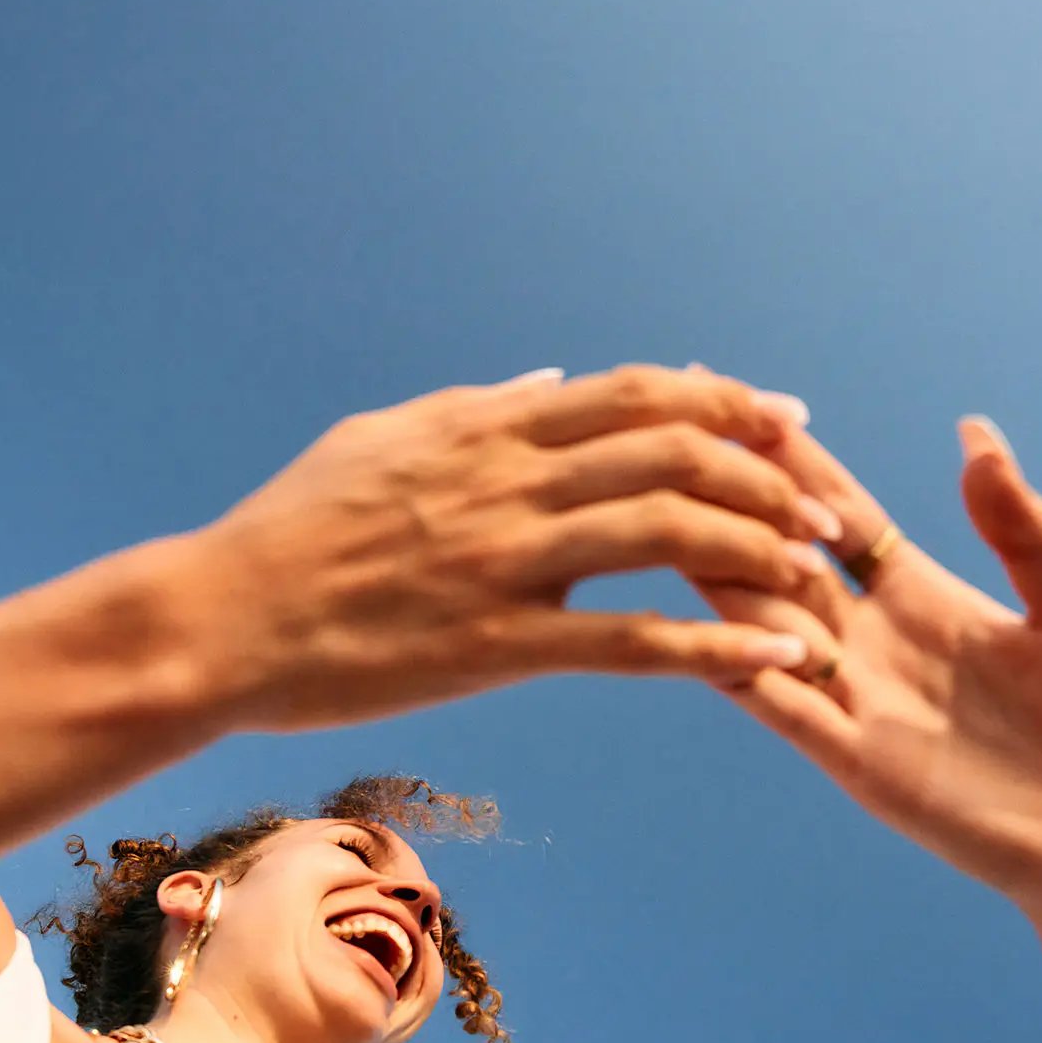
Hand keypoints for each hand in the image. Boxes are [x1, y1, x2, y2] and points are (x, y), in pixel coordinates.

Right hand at [185, 366, 836, 730]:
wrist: (216, 620)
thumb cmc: (290, 529)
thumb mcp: (381, 438)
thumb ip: (476, 407)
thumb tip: (549, 382)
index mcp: (484, 426)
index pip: (634, 392)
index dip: (725, 400)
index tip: (787, 419)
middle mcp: (506, 480)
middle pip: (672, 451)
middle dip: (766, 472)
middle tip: (824, 506)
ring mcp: (503, 561)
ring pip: (667, 532)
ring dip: (760, 546)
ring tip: (818, 575)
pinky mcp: (494, 646)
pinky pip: (631, 642)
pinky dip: (717, 648)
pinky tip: (776, 661)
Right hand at [701, 420, 1041, 932]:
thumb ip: (1022, 528)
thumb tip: (975, 431)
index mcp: (922, 594)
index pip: (838, 512)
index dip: (792, 460)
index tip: (739, 399)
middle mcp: (874, 639)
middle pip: (781, 558)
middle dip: (734, 504)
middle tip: (676, 441)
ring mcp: (857, 699)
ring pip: (762, 623)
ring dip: (722, 574)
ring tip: (671, 516)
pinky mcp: (856, 761)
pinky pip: (782, 704)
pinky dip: (746, 664)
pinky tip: (705, 626)